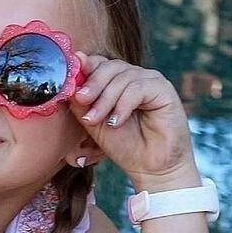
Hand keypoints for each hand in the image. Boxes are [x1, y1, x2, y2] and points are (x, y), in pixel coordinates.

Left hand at [69, 52, 199, 190]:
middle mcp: (134, 77)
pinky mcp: (163, 89)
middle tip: (81, 100)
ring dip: (105, 99)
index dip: (84, 68)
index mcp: (117, 82)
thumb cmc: (124, 146)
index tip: (69, 78)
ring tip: (95, 120)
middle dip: (92, 84)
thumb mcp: (95, 125)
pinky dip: (123, 105)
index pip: (99, 64)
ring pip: (122, 77)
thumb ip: (82, 105)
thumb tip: (68, 85)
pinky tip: (116, 122)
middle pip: (110, 66)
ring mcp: (150, 81)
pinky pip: (138, 88)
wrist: (150, 168)